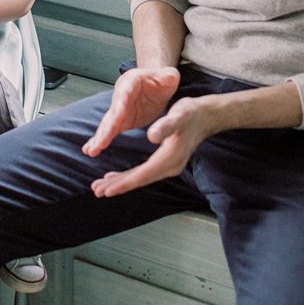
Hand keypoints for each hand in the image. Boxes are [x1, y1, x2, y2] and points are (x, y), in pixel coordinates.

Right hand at [82, 66, 180, 158]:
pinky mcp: (121, 120)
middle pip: (112, 112)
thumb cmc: (162, 80)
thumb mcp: (168, 76)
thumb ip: (169, 76)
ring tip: (90, 151)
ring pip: (108, 124)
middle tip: (99, 143)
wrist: (155, 84)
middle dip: (105, 128)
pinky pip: (110, 131)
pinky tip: (92, 151)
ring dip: (100, 137)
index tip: (116, 118)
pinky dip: (101, 140)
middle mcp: (121, 95)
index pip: (124, 94)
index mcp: (131, 81)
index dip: (119, 106)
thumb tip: (170, 78)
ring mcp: (119, 108)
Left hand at [90, 94, 218, 198]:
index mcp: (170, 158)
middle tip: (97, 191)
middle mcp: (170, 166)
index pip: (143, 175)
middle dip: (118, 186)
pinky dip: (131, 176)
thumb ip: (165, 126)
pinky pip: (145, 172)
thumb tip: (151, 136)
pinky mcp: (167, 161)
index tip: (107, 190)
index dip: (124, 183)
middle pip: (140, 180)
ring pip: (142, 177)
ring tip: (102, 186)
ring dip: (122, 182)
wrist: (206, 115)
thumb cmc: (191, 113)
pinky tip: (120, 176)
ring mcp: (169, 165)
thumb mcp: (178, 116)